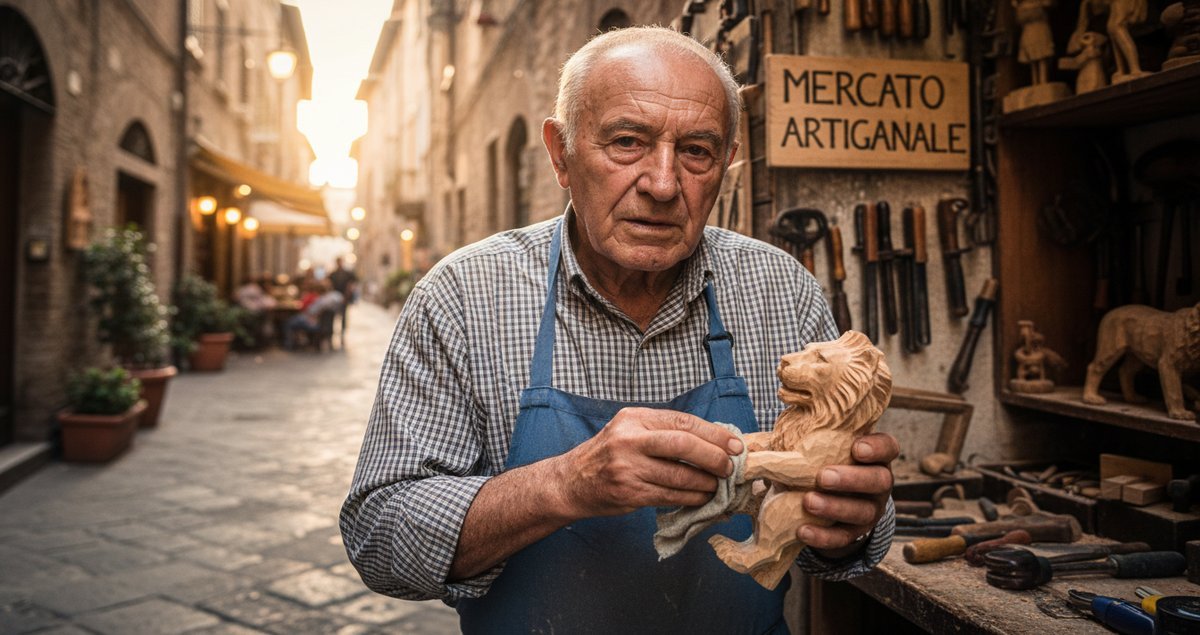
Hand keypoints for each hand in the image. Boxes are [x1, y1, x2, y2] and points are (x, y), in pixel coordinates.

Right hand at [550, 407, 744, 518]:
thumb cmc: (609, 455)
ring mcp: (627, 467)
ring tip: (718, 486)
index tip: (735, 444)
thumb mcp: (631, 431)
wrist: (571, 481)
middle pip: (682, 444)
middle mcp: (629, 439)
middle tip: (730, 467)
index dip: (713, 434)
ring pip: (678, 475)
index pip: (682, 421)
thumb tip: (713, 440)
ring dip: (705, 483)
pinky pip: (668, 496)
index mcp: (634, 418)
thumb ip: (664, 432)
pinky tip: (701, 498)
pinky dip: (690, 498)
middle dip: (713, 456)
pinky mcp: (628, 492)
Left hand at [797, 432, 897, 558]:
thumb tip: (753, 437)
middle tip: (823, 477)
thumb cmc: (822, 459)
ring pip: (863, 511)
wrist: (827, 494)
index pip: (887, 447)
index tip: (856, 447)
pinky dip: (824, 536)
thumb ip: (800, 435)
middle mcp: (879, 481)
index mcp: (874, 455)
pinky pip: (844, 537)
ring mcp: (871, 508)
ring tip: (808, 502)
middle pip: (879, 480)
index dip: (876, 448)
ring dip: (835, 508)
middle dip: (852, 479)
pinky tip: (803, 531)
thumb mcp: (819, 444)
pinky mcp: (856, 532)